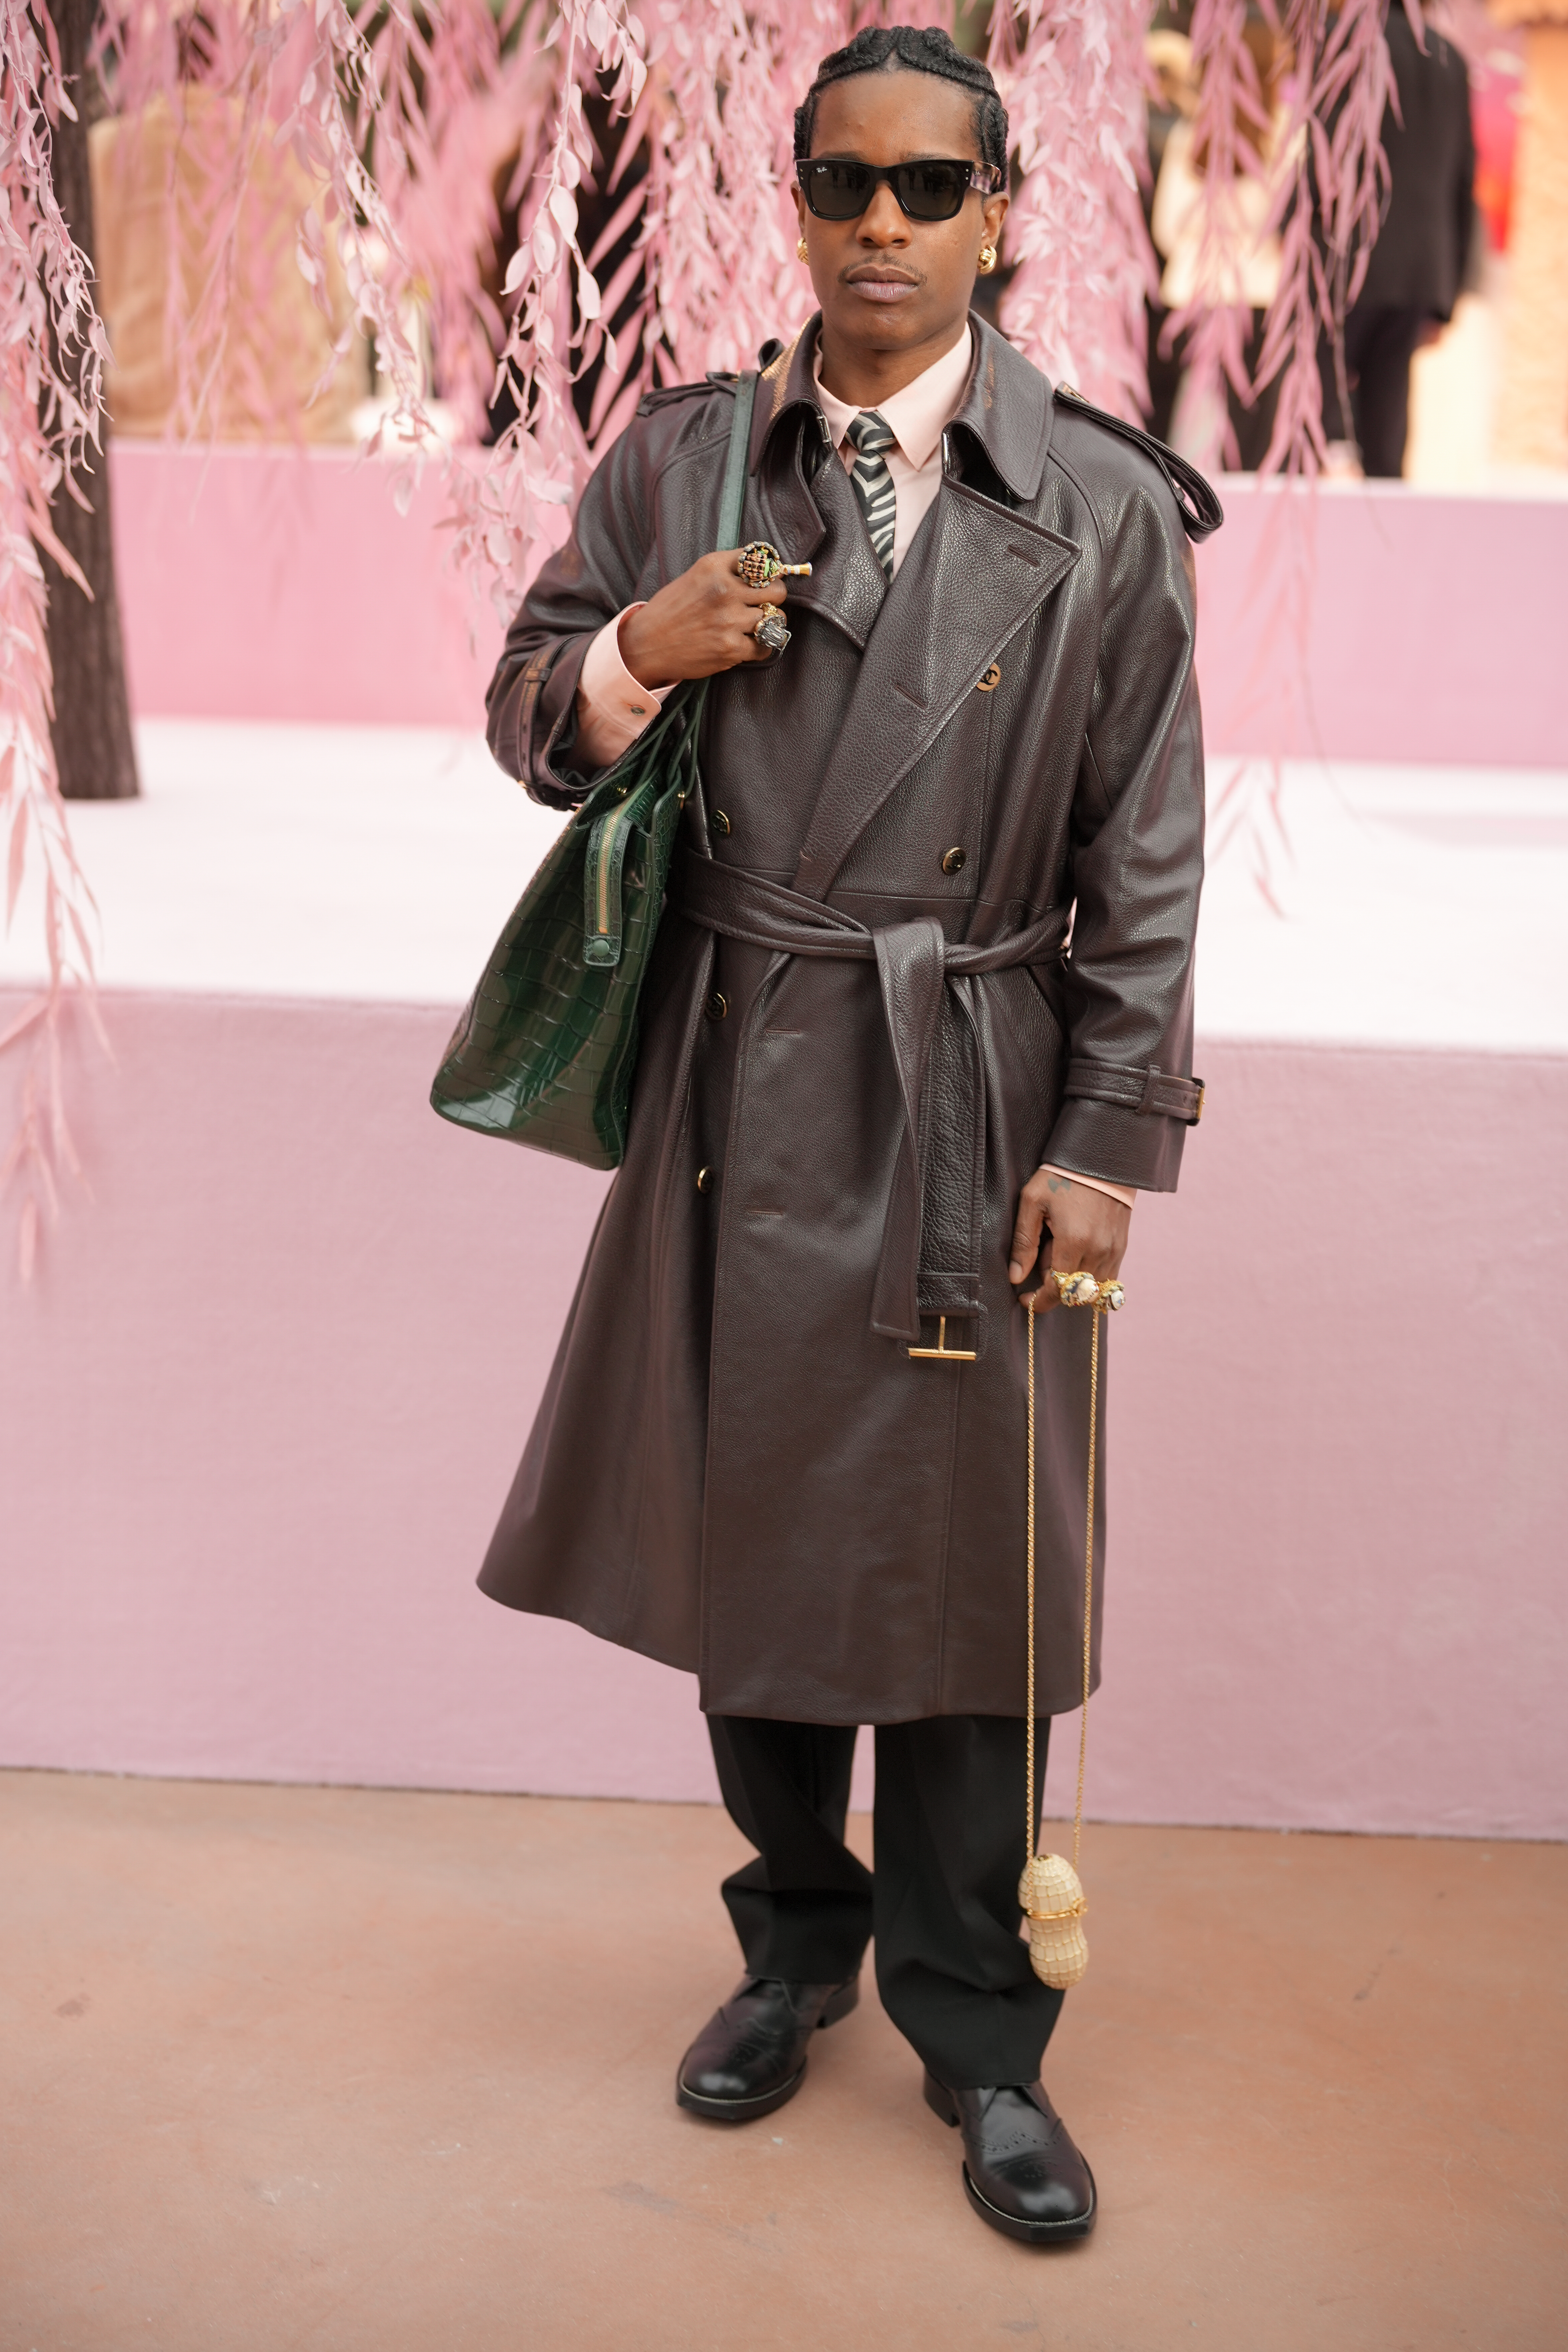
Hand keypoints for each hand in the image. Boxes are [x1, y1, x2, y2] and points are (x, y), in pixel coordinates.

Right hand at [618, 551, 787, 686]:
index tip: (767, 580)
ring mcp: (729, 621)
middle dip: (773, 598)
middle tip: (763, 604)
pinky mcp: (730, 648)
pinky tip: (750, 643)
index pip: (760, 562)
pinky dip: (761, 646)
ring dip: (767, 623)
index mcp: (714, 567)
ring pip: (774, 618)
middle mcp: (724, 591)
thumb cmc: (670, 610)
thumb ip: (725, 571)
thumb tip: (763, 570)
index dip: (769, 573)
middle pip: (776, 590)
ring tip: (752, 625)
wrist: (647, 644)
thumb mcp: (695, 576)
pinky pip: (765, 646)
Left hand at [1009, 1170, 1129, 1311]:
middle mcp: (1098, 1251)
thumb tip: (1016, 1276)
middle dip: (1053, 1288)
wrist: (1101, 1160)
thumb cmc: (1062, 1177)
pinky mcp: (1121, 1247)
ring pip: (1091, 1290)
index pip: (1058, 1290)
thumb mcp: (1033, 1202)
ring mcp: (1113, 1251)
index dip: (1040, 1300)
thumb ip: (1024, 1242)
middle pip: (1073, 1293)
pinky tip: (1076, 1257)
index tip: (1026, 1300)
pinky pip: (1107, 1278)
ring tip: (1059, 1255)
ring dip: (1072, 1284)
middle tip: (1042, 1262)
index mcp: (1073, 1241)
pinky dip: (1089, 1279)